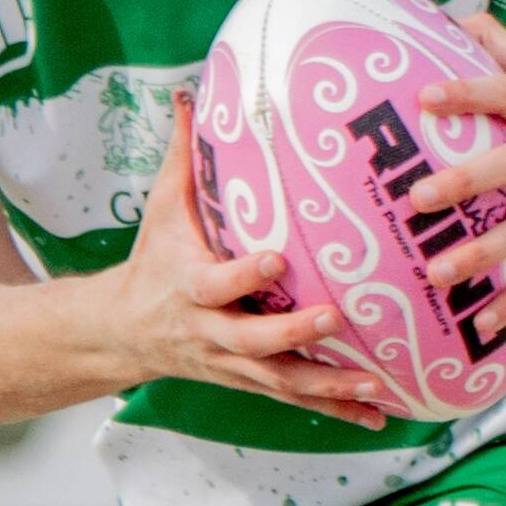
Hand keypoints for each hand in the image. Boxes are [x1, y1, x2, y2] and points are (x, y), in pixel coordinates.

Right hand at [113, 107, 388, 425]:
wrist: (124, 331)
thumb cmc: (153, 259)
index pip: (216, 283)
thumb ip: (185, 153)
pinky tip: (380, 415)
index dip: (243, 275)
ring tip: (377, 386)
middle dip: (294, 335)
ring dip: (330, 386)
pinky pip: (297, 399)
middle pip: (253, 341)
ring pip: (282, 381)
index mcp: (189, 285)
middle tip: (337, 319)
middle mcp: (211, 332)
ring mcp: (233, 363)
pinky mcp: (251, 382)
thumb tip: (194, 90)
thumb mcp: (162, 207)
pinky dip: (337, 410)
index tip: (276, 260)